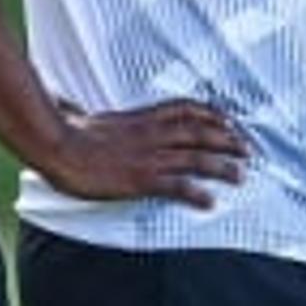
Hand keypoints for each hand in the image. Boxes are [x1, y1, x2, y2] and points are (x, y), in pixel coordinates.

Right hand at [35, 99, 250, 207]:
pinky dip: (196, 193)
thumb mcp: (82, 116)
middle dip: (227, 139)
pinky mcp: (141, 179)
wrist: (57, 146)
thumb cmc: (65, 132)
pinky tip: (210, 202)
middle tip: (249, 149)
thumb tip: (67, 104)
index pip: (185, 110)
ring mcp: (148, 156)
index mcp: (141, 118)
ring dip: (222, 166)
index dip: (211, 114)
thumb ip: (85, 111)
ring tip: (241, 175)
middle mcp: (152, 134)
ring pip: (196, 157)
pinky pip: (176, 185)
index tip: (229, 120)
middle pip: (200, 132)